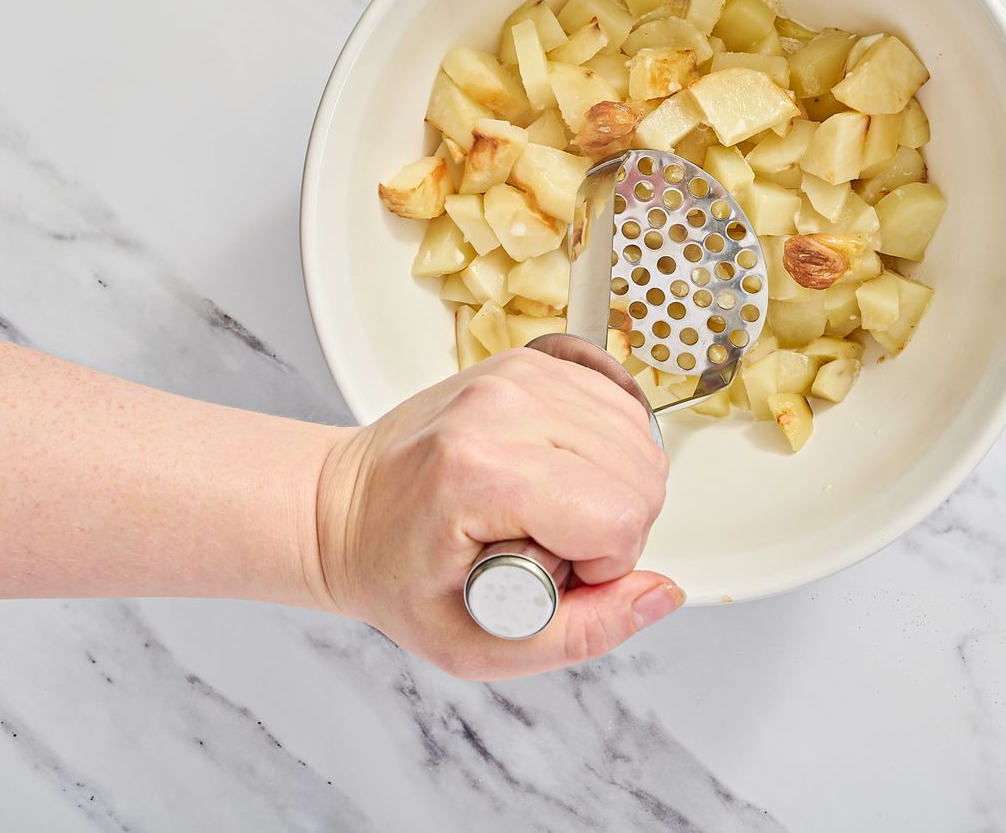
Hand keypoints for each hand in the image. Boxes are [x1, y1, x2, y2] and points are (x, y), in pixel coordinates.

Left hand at [312, 345, 680, 678]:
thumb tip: (662, 593)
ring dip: (614, 488)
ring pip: (639, 438)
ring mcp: (520, 375)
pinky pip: (619, 407)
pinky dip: (607, 449)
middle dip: (615, 529)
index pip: (616, 517)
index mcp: (479, 472)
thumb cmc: (396, 572)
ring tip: (552, 510)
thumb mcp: (477, 644)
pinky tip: (561, 474)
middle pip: (640, 476)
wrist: (343, 506)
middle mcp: (503, 407)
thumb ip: (585, 632)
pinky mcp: (533, 362)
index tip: (554, 573)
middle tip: (551, 546)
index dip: (605, 566)